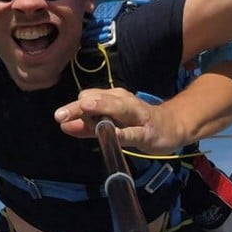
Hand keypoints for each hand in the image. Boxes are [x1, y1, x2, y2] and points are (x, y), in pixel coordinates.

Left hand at [54, 88, 183, 154]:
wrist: (171, 127)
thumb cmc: (137, 124)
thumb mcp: (110, 124)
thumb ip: (87, 126)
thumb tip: (63, 125)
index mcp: (112, 99)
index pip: (88, 97)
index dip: (74, 107)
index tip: (60, 116)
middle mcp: (123, 101)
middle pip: (98, 100)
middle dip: (79, 106)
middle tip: (61, 114)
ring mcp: (136, 114)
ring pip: (117, 107)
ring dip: (101, 106)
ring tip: (85, 107)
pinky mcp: (147, 131)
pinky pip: (134, 132)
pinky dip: (123, 132)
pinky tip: (113, 134)